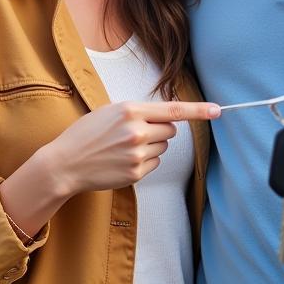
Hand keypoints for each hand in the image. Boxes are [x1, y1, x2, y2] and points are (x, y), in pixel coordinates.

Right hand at [41, 101, 219, 193]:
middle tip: (136, 133)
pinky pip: (155, 163)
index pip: (173, 110)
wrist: (65, 163)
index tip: (218, 110)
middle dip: (160, 130)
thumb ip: (137, 112)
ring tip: (125, 147)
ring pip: (164, 147)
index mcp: (130, 111)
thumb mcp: (109, 111)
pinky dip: (145, 161)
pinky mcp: (136, 173)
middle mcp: (137, 132)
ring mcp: (138, 154)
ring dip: (152, 146)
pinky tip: (123, 161)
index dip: (199, 110)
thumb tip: (166, 117)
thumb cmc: (86, 134)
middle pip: (171, 130)